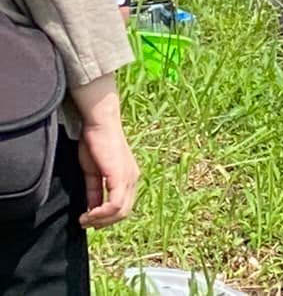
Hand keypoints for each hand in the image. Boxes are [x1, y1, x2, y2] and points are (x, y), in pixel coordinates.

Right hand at [77, 113, 138, 228]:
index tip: (87, 220)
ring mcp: (129, 178)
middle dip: (103, 223)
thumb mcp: (93, 173)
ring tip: (84, 220)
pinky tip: (89, 213)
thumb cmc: (95, 144)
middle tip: (85, 223)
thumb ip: (94, 191)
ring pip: (120, 212)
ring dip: (101, 220)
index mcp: (128, 178)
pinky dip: (101, 213)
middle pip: (123, 213)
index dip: (105, 219)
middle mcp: (132, 179)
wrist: (99, 124)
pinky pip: (115, 204)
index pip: (122, 207)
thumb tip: (91, 210)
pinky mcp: (121, 176)